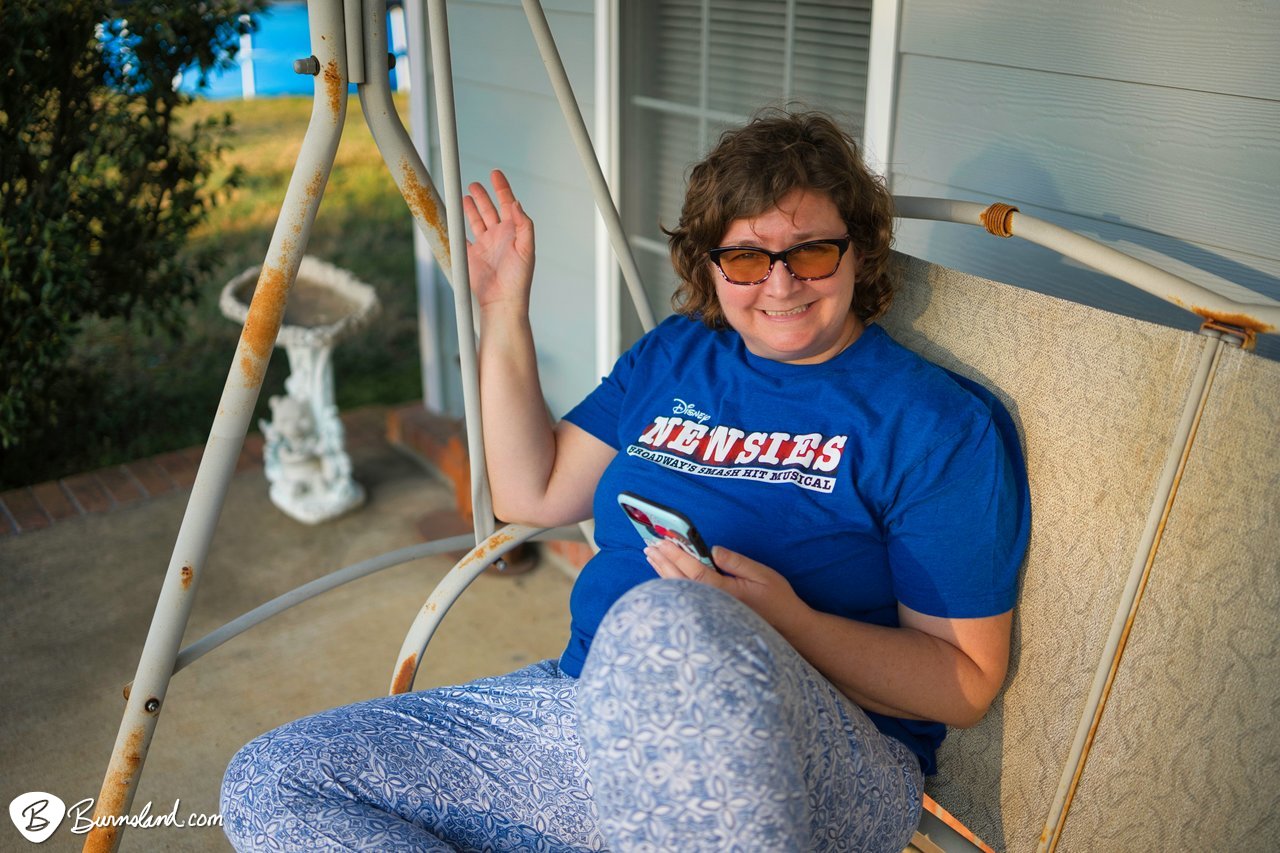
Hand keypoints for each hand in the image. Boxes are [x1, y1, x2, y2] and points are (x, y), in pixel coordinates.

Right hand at [463, 169, 534, 310]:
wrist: (502, 301)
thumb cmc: (518, 278)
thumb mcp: (527, 249)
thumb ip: (524, 225)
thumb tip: (516, 202)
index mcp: (513, 232)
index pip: (508, 204)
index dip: (502, 188)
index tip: (495, 173)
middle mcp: (499, 236)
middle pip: (490, 209)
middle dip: (483, 195)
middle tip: (475, 183)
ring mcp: (484, 245)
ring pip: (476, 220)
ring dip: (471, 207)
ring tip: (466, 195)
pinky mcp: (471, 255)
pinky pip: (462, 237)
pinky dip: (457, 227)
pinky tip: (454, 217)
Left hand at [644, 540, 811, 635]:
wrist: (787, 629)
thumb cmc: (777, 600)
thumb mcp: (762, 575)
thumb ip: (736, 562)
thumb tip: (713, 550)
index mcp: (724, 592)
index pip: (693, 570)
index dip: (676, 555)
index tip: (662, 542)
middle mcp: (712, 604)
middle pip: (680, 582)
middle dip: (663, 563)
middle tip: (649, 547)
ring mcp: (709, 613)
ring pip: (680, 592)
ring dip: (664, 573)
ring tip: (653, 558)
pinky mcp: (710, 616)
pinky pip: (686, 599)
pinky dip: (673, 585)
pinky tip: (666, 578)